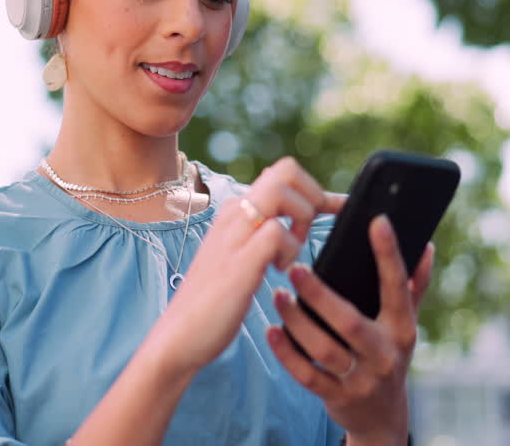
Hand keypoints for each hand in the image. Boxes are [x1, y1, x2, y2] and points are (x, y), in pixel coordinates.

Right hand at [146, 157, 341, 376]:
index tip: (332, 214)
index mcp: (236, 211)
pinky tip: (279, 271)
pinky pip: (278, 232)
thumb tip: (292, 212)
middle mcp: (234, 214)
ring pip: (281, 191)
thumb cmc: (214, 303)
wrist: (177, 338)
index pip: (283, 172)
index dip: (314, 189)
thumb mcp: (240, 257)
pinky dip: (291, 250)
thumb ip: (261, 233)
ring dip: (301, 220)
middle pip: (287, 170)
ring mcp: (234, 235)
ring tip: (290, 254)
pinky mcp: (239, 262)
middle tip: (307, 235)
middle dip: (313, 197)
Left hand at [266, 215, 434, 445]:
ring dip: (297, 322)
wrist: (381, 418)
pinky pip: (307, 376)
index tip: (376, 222)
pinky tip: (271, 332)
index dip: (389, 255)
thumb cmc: (388, 356)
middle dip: (320, 295)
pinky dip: (287, 354)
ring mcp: (360, 379)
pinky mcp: (337, 397)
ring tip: (277, 296)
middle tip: (294, 268)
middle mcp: (384, 354)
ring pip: (324, 349)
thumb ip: (414, 286)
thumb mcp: (405, 325)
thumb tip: (424, 245)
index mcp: (402, 329)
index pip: (397, 287)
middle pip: (350, 322)